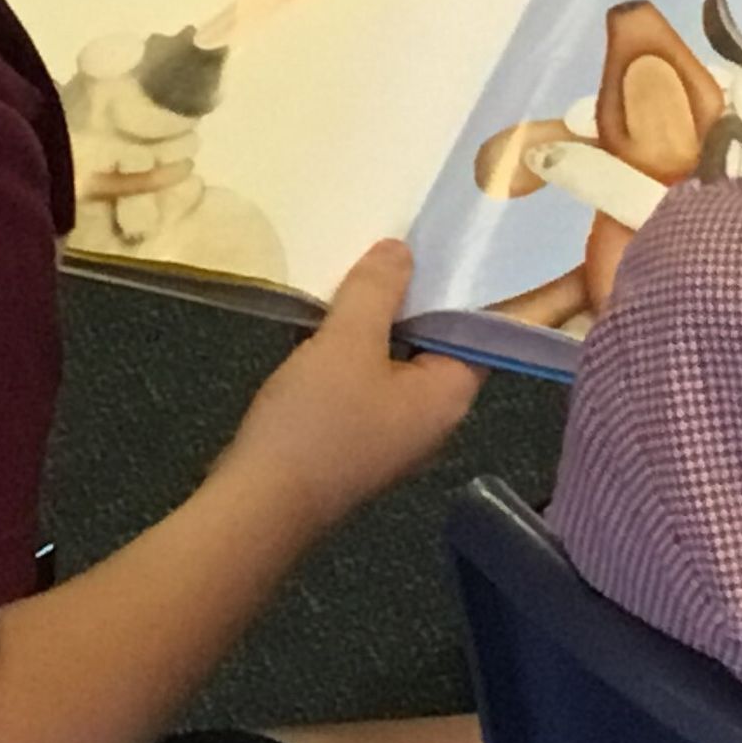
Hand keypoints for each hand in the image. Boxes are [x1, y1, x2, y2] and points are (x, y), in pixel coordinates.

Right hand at [223, 241, 481, 534]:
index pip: (483, 328)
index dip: (475, 283)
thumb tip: (401, 251)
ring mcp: (392, 429)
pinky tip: (324, 313)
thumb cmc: (318, 422)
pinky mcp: (354, 436)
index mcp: (450, 393)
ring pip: (396, 356)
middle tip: (405, 236)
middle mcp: (432, 414)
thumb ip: (378, 290)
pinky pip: (365, 376)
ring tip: (362, 262)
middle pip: (437, 338)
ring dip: (377, 317)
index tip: (464, 236)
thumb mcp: (347, 341)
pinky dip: (351, 345)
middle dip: (417, 291)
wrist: (258, 505)